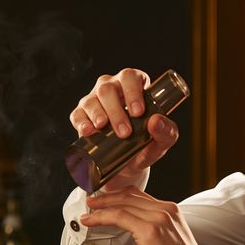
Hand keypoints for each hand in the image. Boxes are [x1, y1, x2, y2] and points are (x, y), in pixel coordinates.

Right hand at [69, 68, 179, 190]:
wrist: (127, 168)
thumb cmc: (147, 146)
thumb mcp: (162, 142)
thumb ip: (167, 132)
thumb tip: (156, 121)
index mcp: (134, 87)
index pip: (130, 77)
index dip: (132, 91)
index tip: (138, 112)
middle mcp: (112, 89)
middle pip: (108, 89)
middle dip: (116, 110)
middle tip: (125, 132)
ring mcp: (94, 101)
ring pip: (91, 100)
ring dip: (98, 114)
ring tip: (104, 128)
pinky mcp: (81, 116)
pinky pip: (77, 114)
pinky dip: (81, 122)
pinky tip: (88, 131)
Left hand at [79, 186, 230, 244]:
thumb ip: (159, 233)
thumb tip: (140, 236)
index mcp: (173, 212)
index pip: (141, 196)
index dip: (119, 196)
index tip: (105, 201)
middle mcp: (167, 210)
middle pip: (130, 195)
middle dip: (107, 197)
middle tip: (91, 202)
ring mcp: (159, 218)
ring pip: (122, 203)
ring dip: (101, 206)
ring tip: (88, 212)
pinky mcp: (149, 230)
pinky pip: (119, 216)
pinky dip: (101, 217)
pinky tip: (90, 220)